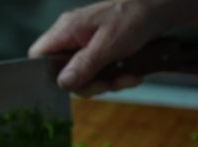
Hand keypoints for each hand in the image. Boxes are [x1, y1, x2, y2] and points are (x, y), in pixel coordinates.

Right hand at [28, 0, 163, 96]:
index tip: (68, 85)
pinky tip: (132, 74)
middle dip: (87, 84)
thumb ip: (84, 65)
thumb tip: (62, 83)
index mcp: (66, 29)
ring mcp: (85, 47)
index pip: (38, 55)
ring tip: (128, 77)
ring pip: (84, 77)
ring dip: (106, 83)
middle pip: (63, 73)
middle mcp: (71, 38)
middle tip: (107, 85)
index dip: (46, 74)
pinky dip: (116, 78)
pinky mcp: (99, 54)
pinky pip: (99, 74)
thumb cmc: (133, 18)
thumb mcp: (108, 44)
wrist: (159, 10)